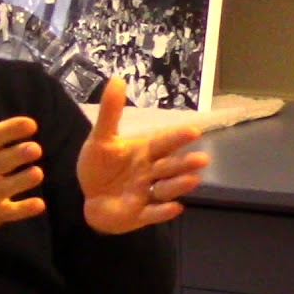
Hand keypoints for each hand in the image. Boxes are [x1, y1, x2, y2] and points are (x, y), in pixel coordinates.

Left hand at [78, 77, 209, 233]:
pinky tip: (175, 208)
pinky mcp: (139, 214)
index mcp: (145, 152)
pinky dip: (163, 211)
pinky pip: (153, 213)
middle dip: (185, 163)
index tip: (194, 130)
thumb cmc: (101, 167)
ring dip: (179, 185)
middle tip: (203, 159)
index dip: (177, 138)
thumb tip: (117, 79)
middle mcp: (151, 172)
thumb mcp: (102, 138)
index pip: (163, 143)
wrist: (90, 198)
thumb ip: (111, 112)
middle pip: (169, 167)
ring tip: (194, 179)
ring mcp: (146, 194)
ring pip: (166, 189)